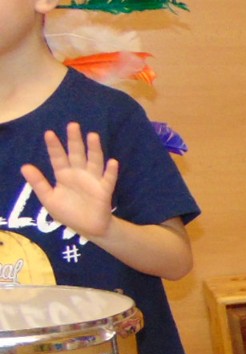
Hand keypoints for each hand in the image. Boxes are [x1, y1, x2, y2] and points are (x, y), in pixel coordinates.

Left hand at [20, 123, 117, 239]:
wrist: (89, 228)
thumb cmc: (68, 212)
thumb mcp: (49, 199)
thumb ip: (38, 183)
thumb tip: (24, 166)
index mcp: (64, 175)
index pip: (58, 158)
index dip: (54, 146)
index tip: (49, 133)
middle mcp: (78, 174)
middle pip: (76, 153)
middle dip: (74, 140)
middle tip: (72, 125)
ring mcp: (92, 180)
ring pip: (93, 161)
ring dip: (94, 149)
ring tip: (92, 135)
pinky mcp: (104, 190)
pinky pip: (108, 179)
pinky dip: (111, 171)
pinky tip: (112, 162)